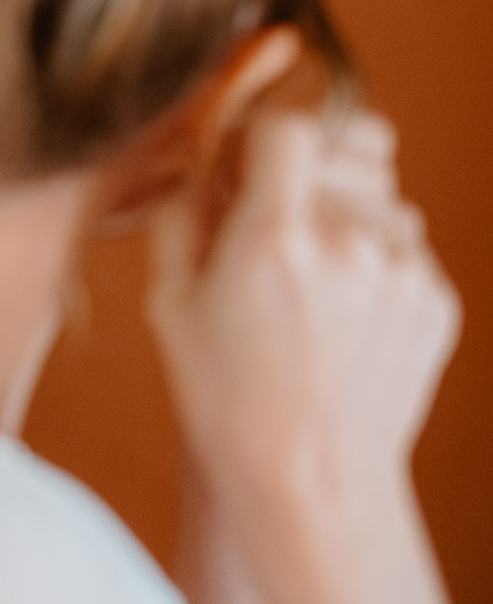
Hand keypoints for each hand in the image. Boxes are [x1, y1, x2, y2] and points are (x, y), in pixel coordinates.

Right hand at [148, 110, 459, 498]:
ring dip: (343, 203)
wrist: (312, 480)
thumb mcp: (169, 302)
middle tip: (273, 207)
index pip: (290, 123)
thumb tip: (199, 153)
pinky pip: (401, 239)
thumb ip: (183, 210)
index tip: (244, 156)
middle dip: (305, 160)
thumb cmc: (227, 398)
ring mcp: (402, 269)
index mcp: (274, 238)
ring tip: (306, 266)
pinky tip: (336, 305)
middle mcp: (348, 241)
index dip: (261, 130)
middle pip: (348, 139)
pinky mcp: (434, 295)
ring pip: (380, 188)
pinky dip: (368, 252)